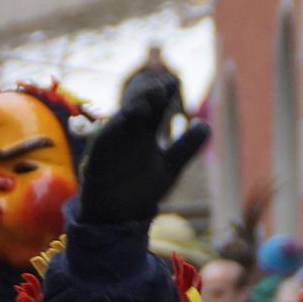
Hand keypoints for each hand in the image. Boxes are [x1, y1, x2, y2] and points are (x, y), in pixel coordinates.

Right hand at [79, 73, 208, 225]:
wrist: (119, 218)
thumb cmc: (141, 190)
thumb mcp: (170, 167)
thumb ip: (186, 147)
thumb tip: (206, 125)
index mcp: (145, 133)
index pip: (156, 107)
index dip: (163, 93)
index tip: (173, 83)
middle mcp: (128, 134)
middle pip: (138, 106)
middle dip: (147, 95)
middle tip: (161, 87)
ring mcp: (112, 145)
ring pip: (120, 120)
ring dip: (131, 109)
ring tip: (145, 103)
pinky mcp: (96, 160)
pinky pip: (102, 141)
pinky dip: (111, 130)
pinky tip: (123, 120)